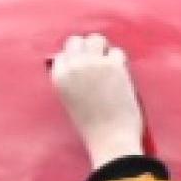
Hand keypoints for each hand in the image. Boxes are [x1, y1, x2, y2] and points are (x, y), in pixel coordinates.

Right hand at [50, 34, 145, 167]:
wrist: (111, 140)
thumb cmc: (94, 127)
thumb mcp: (73, 102)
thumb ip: (74, 80)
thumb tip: (82, 59)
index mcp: (59, 78)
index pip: (63, 54)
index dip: (76, 60)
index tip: (85, 70)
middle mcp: (73, 67)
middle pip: (77, 41)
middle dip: (88, 49)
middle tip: (99, 64)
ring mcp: (93, 64)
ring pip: (96, 39)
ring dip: (104, 49)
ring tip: (110, 66)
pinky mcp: (112, 65)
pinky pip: (117, 52)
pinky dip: (120, 63)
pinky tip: (121, 79)